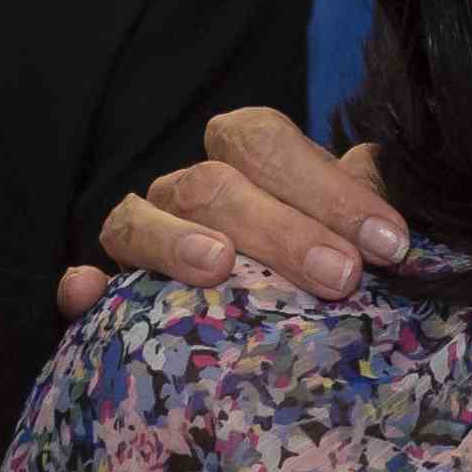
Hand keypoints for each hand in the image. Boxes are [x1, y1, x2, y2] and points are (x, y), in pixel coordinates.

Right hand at [55, 112, 399, 318]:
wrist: (286, 331)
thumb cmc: (326, 266)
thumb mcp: (354, 231)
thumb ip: (367, 199)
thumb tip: (381, 172)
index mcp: (246, 158)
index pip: (267, 141)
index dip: (327, 186)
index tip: (387, 241)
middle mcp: (189, 190)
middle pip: (215, 185)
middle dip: (282, 229)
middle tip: (341, 276)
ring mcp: (143, 238)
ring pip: (138, 221)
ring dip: (175, 241)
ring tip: (219, 268)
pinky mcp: (110, 296)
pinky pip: (83, 285)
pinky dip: (84, 288)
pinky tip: (90, 293)